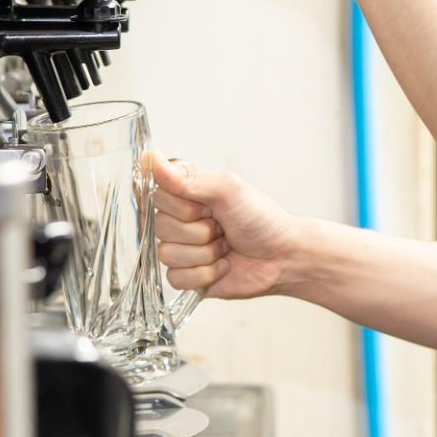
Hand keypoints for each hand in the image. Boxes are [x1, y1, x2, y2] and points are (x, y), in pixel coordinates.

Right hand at [148, 151, 305, 300]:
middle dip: (199, 231)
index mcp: (189, 196)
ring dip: (204, 253)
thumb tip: (152, 159)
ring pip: (168, 254)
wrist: (283, 257)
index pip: (159, 197)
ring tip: (225, 247)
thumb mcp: (229, 190)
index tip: (208, 207)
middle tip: (222, 228)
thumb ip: (187, 179)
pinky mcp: (189, 277)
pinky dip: (205, 274)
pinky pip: (176, 278)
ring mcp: (184, 249)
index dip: (184, 207)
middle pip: (162, 227)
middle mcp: (183, 221)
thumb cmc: (263, 220)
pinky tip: (223, 266)